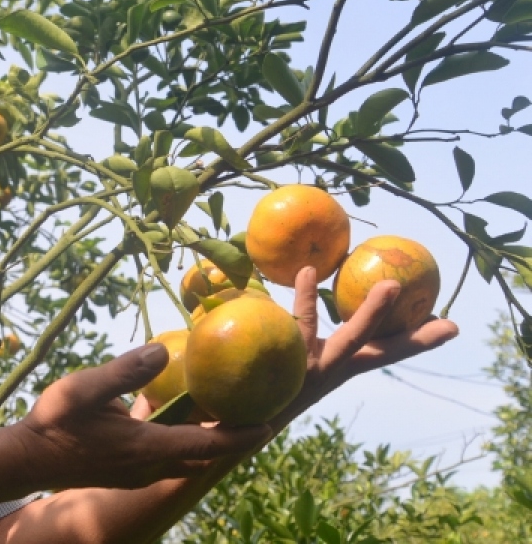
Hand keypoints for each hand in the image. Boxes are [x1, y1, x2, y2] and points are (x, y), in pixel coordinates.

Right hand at [12, 345, 270, 491]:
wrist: (27, 458)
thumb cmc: (53, 422)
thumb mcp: (84, 390)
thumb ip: (124, 372)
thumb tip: (163, 350)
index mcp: (146, 448)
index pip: (207, 445)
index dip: (240, 435)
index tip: (270, 423)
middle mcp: (150, 467)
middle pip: (205, 456)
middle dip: (231, 438)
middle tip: (255, 412)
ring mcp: (139, 473)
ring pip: (188, 460)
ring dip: (209, 441)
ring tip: (224, 413)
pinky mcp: (129, 472)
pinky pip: (170, 458)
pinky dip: (186, 442)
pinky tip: (181, 416)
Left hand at [276, 266, 458, 425]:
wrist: (235, 412)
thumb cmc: (270, 374)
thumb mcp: (297, 351)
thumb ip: (310, 323)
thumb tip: (311, 274)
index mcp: (341, 366)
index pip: (386, 352)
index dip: (418, 341)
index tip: (450, 328)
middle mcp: (334, 369)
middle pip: (383, 352)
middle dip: (415, 339)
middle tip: (449, 325)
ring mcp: (315, 366)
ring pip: (352, 339)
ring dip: (373, 315)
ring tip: (392, 288)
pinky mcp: (290, 358)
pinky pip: (300, 323)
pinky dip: (304, 298)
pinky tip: (307, 271)